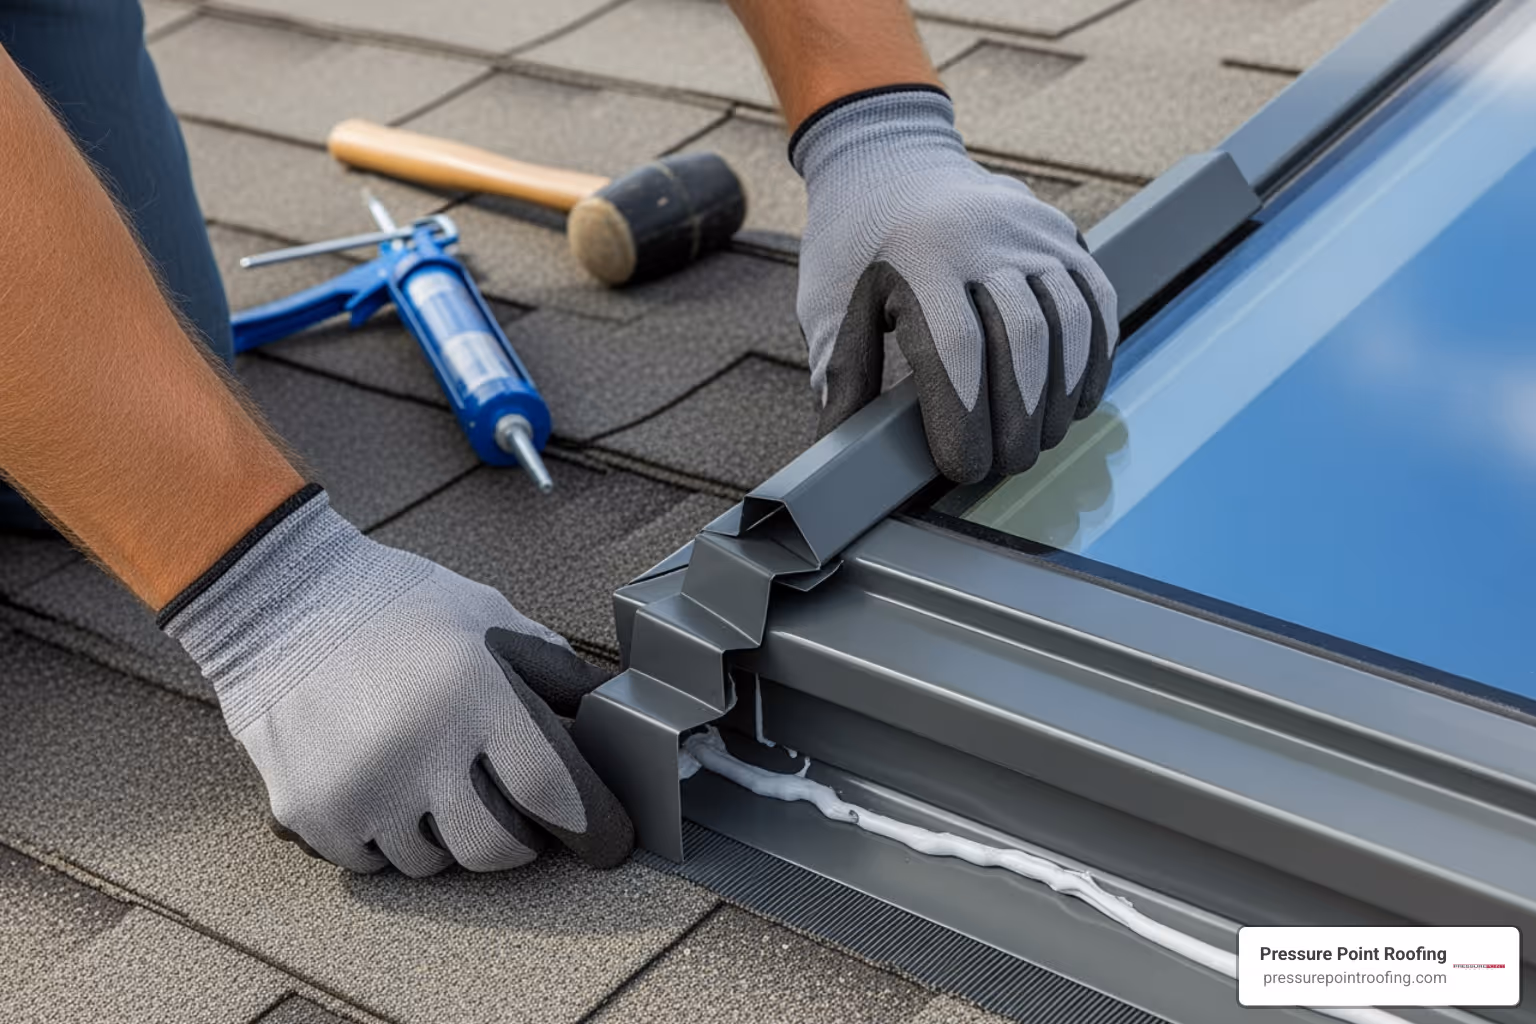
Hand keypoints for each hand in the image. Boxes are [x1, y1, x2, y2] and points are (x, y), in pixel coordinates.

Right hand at [162, 489, 632, 874]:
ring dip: (448, 834)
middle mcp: (421, 748)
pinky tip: (384, 785)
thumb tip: (603, 715)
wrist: (281, 604)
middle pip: (496, 847)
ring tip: (434, 780)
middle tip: (517, 816)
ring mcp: (364, 788)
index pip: (554, 790)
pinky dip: (390, 837)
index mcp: (475, 693)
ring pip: (435, 861)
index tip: (608, 842)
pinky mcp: (314, 814)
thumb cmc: (396, 607)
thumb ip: (550, 669)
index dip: (592, 827)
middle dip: (520, 840)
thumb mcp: (487, 614)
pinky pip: (376, 860)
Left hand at [792, 87, 1117, 483]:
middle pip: (1023, 343)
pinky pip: (1095, 303)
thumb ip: (846, 377)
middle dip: (1019, 420)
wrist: (892, 159)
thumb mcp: (834, 303)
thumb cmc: (855, 245)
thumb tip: (843, 453)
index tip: (963, 468)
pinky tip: (1072, 401)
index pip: (955, 352)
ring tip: (1038, 441)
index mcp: (918, 256)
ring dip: (1059, 398)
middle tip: (1004, 466)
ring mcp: (1032, 232)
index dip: (965, 420)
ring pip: (1068, 325)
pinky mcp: (1064, 234)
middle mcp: (984, 237)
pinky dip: (1091, 360)